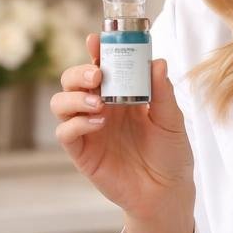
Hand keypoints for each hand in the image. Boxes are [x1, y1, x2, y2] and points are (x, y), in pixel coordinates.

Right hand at [50, 34, 193, 223]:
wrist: (167, 193)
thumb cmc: (171, 155)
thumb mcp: (172, 120)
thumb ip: (162, 91)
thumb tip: (157, 61)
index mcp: (120, 94)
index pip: (100, 65)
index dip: (95, 50)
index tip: (96, 40)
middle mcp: (100, 107)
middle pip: (72, 80)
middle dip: (79, 72)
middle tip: (98, 76)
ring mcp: (88, 129)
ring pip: (61, 102)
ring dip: (74, 96)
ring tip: (98, 103)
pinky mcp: (82, 152)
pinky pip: (65, 132)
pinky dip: (77, 123)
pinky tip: (98, 123)